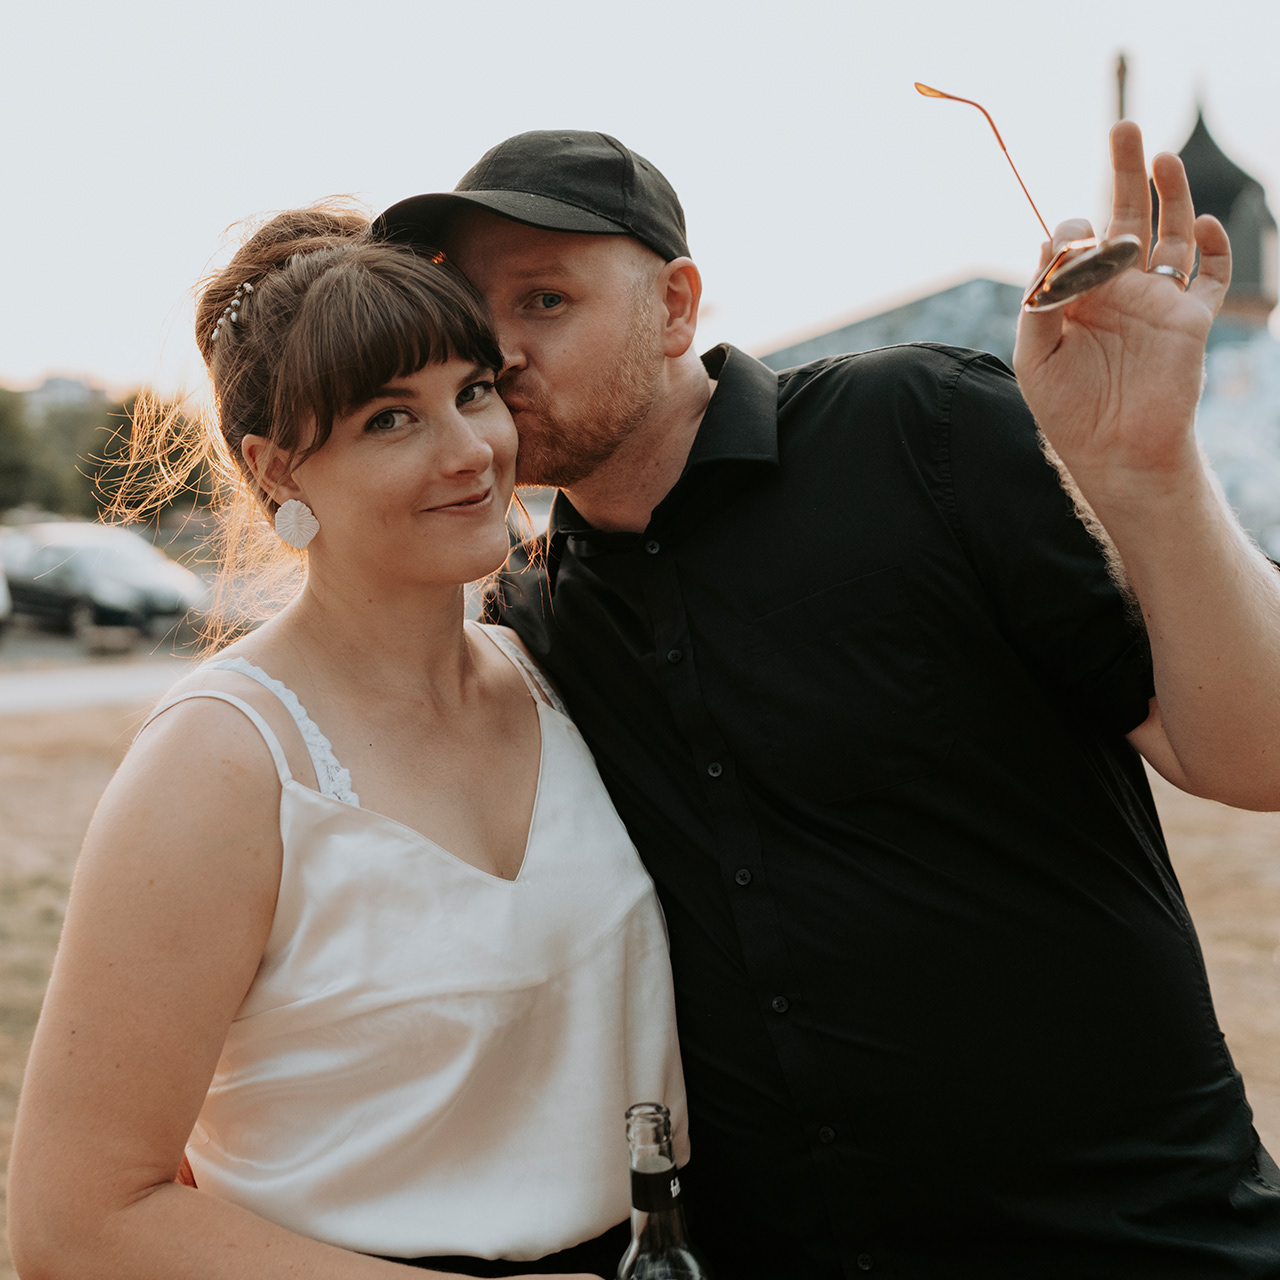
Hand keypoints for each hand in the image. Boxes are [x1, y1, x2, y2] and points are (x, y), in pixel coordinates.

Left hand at [1012, 121, 1230, 496]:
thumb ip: (1038, 300)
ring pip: (1169, 235)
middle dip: (1123, 172)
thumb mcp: (1035, 354)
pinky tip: (1198, 225)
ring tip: (1160, 157)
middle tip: (1122, 126)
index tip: (1066, 247)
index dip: (1072, 232)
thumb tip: (1047, 242)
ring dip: (1169, 194)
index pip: (1077, 241)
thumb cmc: (1066, 408)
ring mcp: (1156, 301)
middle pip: (1125, 216)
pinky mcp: (1190, 319)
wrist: (1114, 451)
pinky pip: (1210, 276)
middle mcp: (1117, 290)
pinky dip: (1211, 247)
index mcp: (1076, 295)